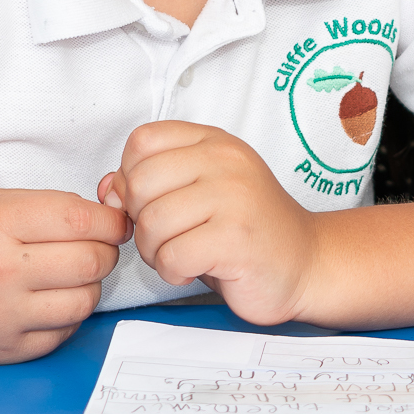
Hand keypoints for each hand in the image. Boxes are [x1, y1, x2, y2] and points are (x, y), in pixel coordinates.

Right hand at [0, 187, 128, 363]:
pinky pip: (64, 333)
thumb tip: (114, 215)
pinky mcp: (2, 351)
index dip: (111, 221)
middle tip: (93, 246)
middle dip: (104, 251)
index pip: (81, 221)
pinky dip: (67, 315)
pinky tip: (48, 300)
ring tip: (67, 274)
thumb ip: (51, 205)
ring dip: (89, 285)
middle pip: (91, 262)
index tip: (114, 222)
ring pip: (85, 301)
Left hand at [101, 122, 318, 324]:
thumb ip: (152, 183)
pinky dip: (174, 272)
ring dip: (156, 252)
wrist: (306, 263)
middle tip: (169, 237)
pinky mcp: (236, 238)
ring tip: (184, 254)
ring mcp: (234, 196)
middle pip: (140, 183)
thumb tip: (107, 188)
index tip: (156, 201)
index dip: (133, 177)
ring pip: (152, 223)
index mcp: (214, 142)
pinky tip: (196, 269)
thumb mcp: (198, 193)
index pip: (142, 141)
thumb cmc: (244, 230)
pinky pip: (172, 256)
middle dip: (141, 220)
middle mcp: (226, 160)